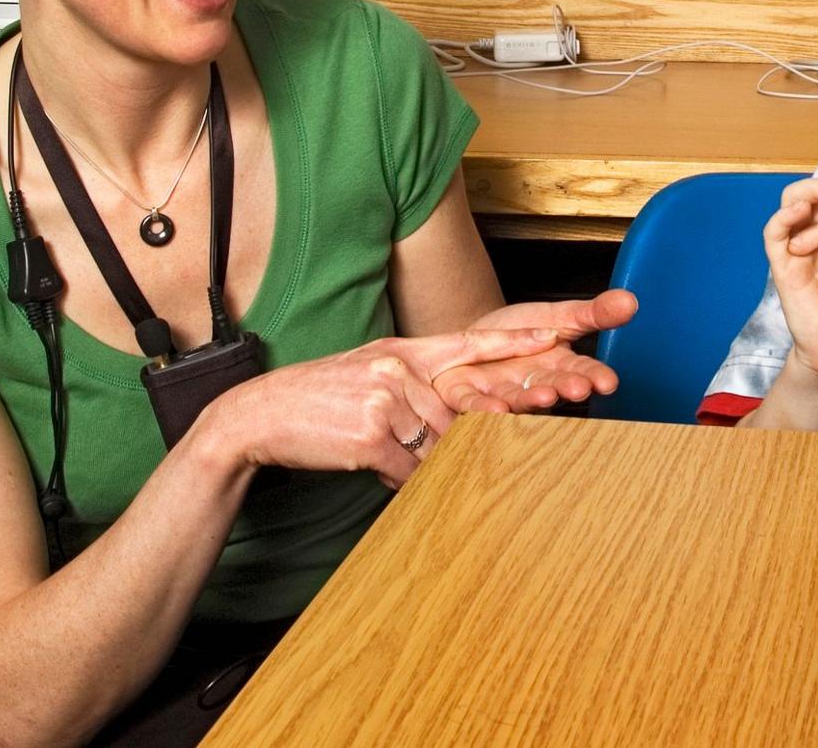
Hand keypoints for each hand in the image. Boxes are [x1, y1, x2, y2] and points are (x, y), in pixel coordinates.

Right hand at [217, 327, 561, 487]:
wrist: (261, 414)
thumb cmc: (319, 398)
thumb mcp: (369, 372)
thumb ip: (413, 386)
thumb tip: (454, 419)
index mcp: (404, 349)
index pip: (471, 341)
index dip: (516, 341)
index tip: (556, 336)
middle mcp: (400, 368)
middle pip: (460, 413)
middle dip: (462, 438)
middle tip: (451, 445)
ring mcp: (387, 400)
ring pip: (438, 446)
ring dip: (424, 465)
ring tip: (394, 461)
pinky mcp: (374, 435)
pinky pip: (410, 471)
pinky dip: (401, 482)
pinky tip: (378, 474)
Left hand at [433, 290, 637, 412]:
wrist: (474, 340)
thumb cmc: (521, 334)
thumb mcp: (559, 315)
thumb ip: (593, 313)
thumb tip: (630, 300)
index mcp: (559, 366)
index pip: (583, 371)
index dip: (596, 377)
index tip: (608, 381)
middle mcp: (534, 385)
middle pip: (553, 387)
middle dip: (566, 389)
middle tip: (578, 389)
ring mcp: (503, 393)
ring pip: (517, 399)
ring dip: (529, 400)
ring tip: (542, 396)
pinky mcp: (469, 395)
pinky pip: (474, 403)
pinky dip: (482, 407)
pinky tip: (492, 408)